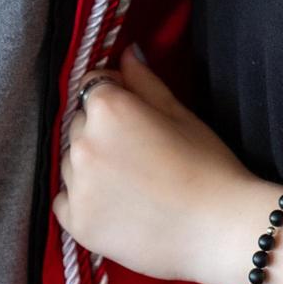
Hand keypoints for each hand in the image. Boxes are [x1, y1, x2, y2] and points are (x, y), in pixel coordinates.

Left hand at [51, 47, 269, 283]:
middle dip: (101, 132)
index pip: (91, 87)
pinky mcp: (76, 222)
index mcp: (109, 109)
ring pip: (70, 162)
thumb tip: (125, 53)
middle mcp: (84, 143)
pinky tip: (116, 206)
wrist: (218, 230)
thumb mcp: (180, 114)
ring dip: (90, 166)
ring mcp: (77, 185)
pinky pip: (64, 200)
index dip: (113, 96)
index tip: (134, 116)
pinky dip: (83, 200)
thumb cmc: (208, 167)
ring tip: (130, 184)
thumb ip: (144, 82)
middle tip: (138, 154)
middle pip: (79, 124)